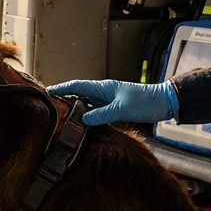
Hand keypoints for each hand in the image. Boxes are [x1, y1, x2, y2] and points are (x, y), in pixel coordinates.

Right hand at [47, 80, 178, 125]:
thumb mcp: (121, 109)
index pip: (76, 86)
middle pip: (78, 95)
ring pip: (86, 105)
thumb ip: (101, 115)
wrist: (165, 103)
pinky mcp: (114, 109)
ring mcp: (108, 101)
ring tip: (60, 118)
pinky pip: (95, 112)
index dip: (60, 89)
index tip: (46, 92)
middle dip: (63, 100)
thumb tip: (81, 120)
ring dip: (74, 110)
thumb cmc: (145, 102)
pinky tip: (81, 124)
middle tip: (48, 108)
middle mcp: (103, 93)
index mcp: (103, 88)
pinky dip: (86, 117)